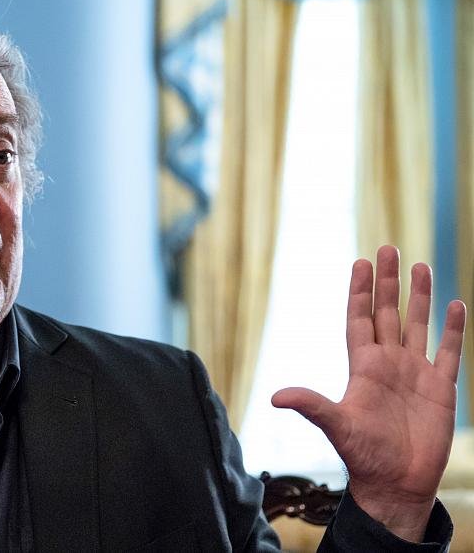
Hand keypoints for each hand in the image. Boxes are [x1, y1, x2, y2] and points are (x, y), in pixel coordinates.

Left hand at [272, 246, 464, 541]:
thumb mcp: (337, 426)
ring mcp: (415, 374)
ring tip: (419, 265)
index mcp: (363, 367)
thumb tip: (276, 397)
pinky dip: (454, 329)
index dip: (359, 292)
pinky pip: (449, 352)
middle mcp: (388, 363)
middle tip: (387, 248)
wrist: (396, 484)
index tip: (361, 262)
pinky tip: (456, 304)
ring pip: (417, 325)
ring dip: (419, 296)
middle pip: (386, 312)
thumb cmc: (363, 456)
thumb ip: (312, 406)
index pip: (359, 318)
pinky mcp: (441, 388)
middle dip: (387, 282)